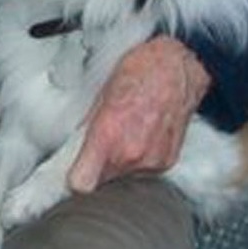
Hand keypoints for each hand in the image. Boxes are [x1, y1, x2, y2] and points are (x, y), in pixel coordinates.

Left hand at [68, 36, 210, 192]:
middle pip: (102, 179)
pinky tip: (139, 133)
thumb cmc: (140, 70)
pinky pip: (143, 169)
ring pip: (122, 176)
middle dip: (97, 165)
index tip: (70, 174)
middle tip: (97, 142)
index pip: (83, 181)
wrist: (177, 67)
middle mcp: (132, 153)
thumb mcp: (101, 93)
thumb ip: (87, 124)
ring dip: (118, 161)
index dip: (74, 179)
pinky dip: (137, 157)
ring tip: (123, 131)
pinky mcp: (167, 162)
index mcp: (109, 134)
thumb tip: (75, 143)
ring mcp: (152, 160)